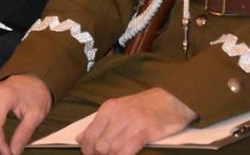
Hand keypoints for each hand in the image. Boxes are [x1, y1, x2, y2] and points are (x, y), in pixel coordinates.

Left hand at [77, 87, 195, 154]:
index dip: (87, 151)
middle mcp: (118, 115)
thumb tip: (79, 139)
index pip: (90, 135)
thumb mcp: (117, 110)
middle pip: (100, 145)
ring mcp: (133, 122)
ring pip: (113, 149)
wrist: (170, 99)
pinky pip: (129, 149)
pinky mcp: (147, 130)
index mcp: (108, 109)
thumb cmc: (142, 107)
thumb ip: (98, 125)